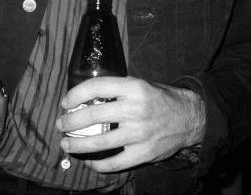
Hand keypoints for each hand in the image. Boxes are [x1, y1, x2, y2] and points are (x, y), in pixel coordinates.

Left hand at [56, 77, 204, 171]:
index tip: (66, 102)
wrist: (189, 118)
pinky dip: (98, 165)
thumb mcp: (141, 84)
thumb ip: (117, 90)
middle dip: (70, 121)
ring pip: (98, 142)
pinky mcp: (143, 153)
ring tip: (67, 144)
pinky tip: (90, 162)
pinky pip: (114, 163)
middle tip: (61, 124)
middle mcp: (134, 109)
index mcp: (133, 88)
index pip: (96, 87)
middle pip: (92, 115)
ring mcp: (138, 134)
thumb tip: (85, 98)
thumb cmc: (160, 99)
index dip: (76, 94)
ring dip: (77, 144)